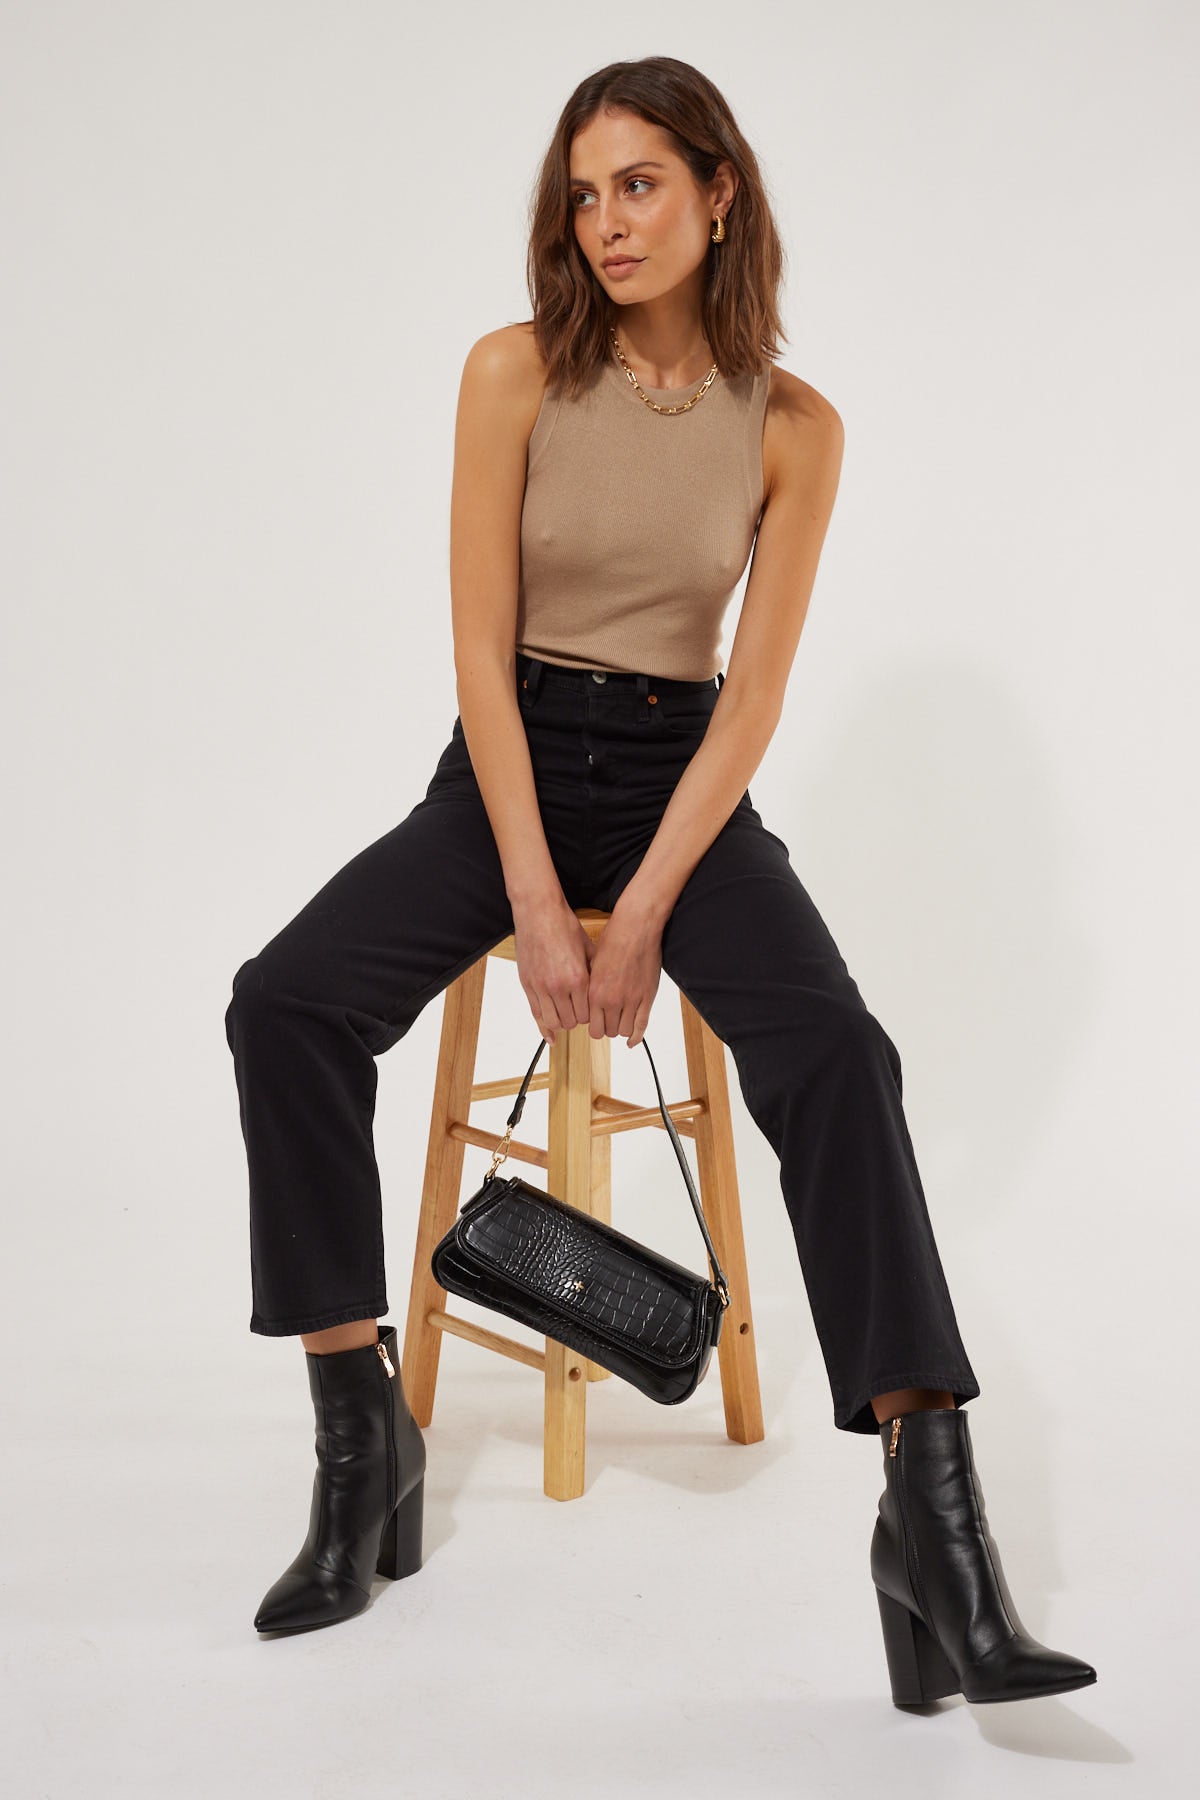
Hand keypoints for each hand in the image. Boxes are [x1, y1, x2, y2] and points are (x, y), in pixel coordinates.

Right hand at [512, 893, 593, 1045]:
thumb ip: (593, 972)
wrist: (539, 912)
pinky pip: (536, 1013)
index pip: (588, 1013)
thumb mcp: (588, 949)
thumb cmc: (564, 926)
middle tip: (579, 1012)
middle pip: (572, 1021)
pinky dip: (544, 1027)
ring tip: (565, 1016)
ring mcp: (541, 986)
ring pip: (553, 1022)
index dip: (591, 1015)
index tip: (592, 1011)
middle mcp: (559, 986)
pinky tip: (550, 1036)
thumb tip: (601, 988)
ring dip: (561, 1023)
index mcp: (578, 978)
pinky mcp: (527, 984)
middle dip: (577, 1020)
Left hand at [584, 904, 662, 1046]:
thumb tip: (587, 1002)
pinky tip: (632, 1042)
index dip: (593, 1025)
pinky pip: (641, 1025)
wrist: (636, 928)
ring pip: (623, 1031)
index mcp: (594, 992)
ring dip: (620, 1029)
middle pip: (606, 1031)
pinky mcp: (647, 997)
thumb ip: (590, 987)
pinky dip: (636, 1037)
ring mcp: (631, 1000)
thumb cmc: (613, 940)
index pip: (591, 1025)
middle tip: (607, 1021)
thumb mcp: (592, 965)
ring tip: (619, 1021)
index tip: (595, 1022)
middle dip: (606, 1028)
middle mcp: (611, 1000)